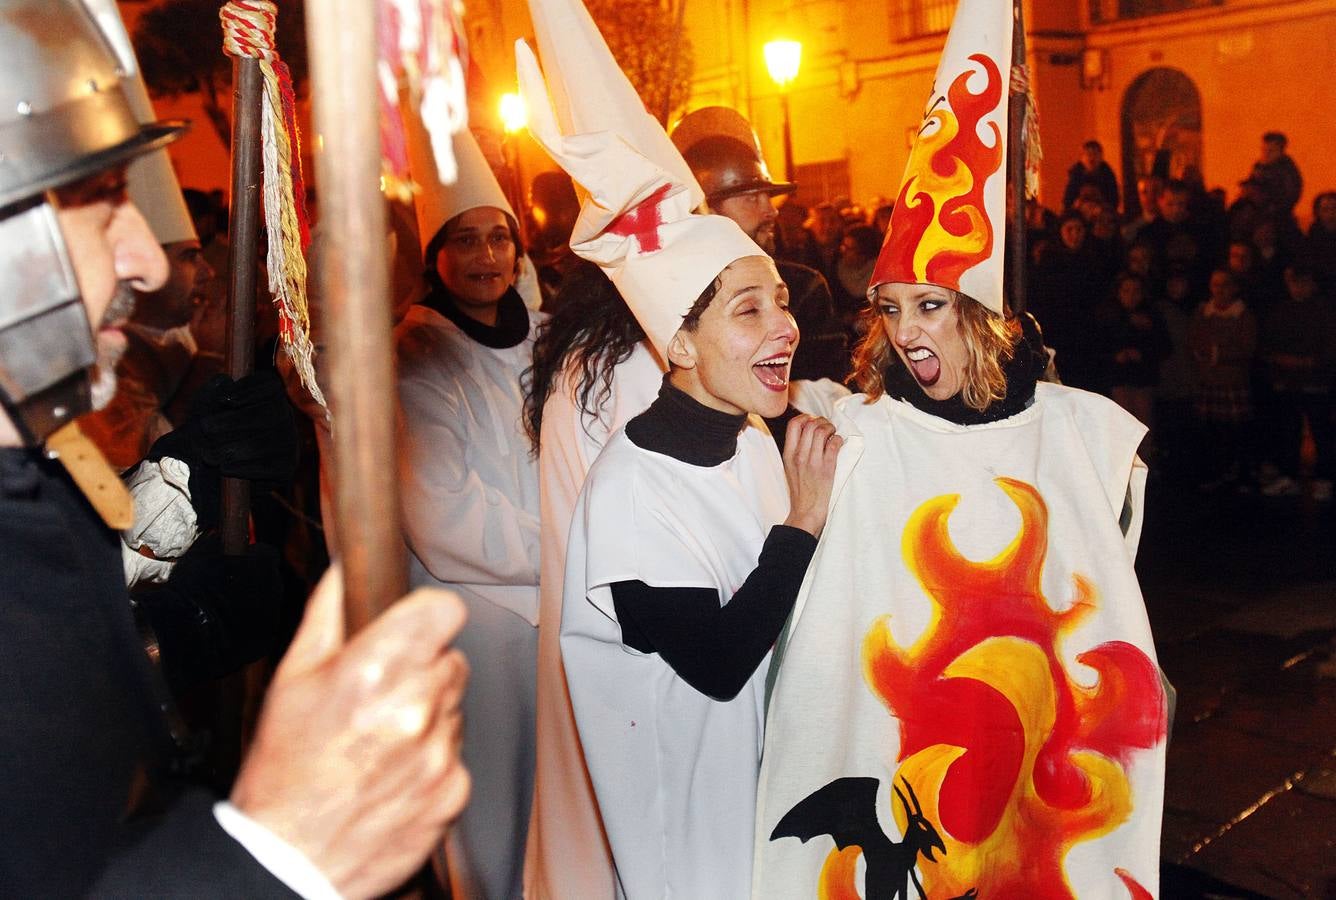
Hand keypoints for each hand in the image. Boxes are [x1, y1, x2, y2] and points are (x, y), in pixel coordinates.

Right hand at [137, 536, 285, 689]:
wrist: (185, 634)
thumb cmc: (190, 589)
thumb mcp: (199, 555)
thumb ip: (216, 544)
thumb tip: (218, 538)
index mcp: (264, 563)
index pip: (266, 553)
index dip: (250, 557)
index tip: (236, 561)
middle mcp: (275, 588)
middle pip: (269, 580)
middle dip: (253, 582)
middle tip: (228, 587)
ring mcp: (273, 616)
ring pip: (265, 606)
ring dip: (250, 606)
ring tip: (222, 611)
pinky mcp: (265, 640)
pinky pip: (259, 630)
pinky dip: (247, 630)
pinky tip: (225, 630)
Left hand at [149, 370, 299, 527]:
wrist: (207, 470)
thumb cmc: (206, 432)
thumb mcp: (204, 408)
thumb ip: (211, 392)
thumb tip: (224, 382)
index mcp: (267, 395)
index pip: (270, 385)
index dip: (250, 390)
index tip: (224, 400)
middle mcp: (284, 416)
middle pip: (271, 413)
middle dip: (235, 421)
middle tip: (206, 428)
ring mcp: (289, 442)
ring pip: (269, 443)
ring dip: (234, 449)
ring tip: (208, 455)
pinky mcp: (285, 468)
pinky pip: (270, 467)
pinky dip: (244, 468)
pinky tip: (225, 469)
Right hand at [231, 567, 470, 898]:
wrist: (289, 859)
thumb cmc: (285, 772)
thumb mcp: (292, 677)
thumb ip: (329, 612)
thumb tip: (347, 569)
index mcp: (375, 671)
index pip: (445, 610)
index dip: (427, 615)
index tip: (413, 625)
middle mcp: (414, 709)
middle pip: (451, 658)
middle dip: (422, 667)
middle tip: (380, 693)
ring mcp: (439, 753)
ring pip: (455, 706)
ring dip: (428, 713)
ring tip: (379, 739)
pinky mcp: (454, 790)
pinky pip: (456, 753)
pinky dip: (432, 758)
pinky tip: (391, 771)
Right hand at [781, 414, 842, 537]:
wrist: (806, 511)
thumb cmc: (800, 490)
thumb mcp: (790, 468)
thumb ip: (795, 450)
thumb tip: (807, 433)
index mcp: (788, 454)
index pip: (794, 425)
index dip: (805, 417)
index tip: (812, 421)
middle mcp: (799, 455)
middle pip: (810, 424)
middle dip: (822, 421)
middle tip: (827, 428)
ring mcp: (813, 461)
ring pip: (822, 431)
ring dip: (831, 428)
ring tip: (833, 434)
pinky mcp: (827, 468)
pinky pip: (834, 444)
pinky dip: (839, 440)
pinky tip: (838, 444)